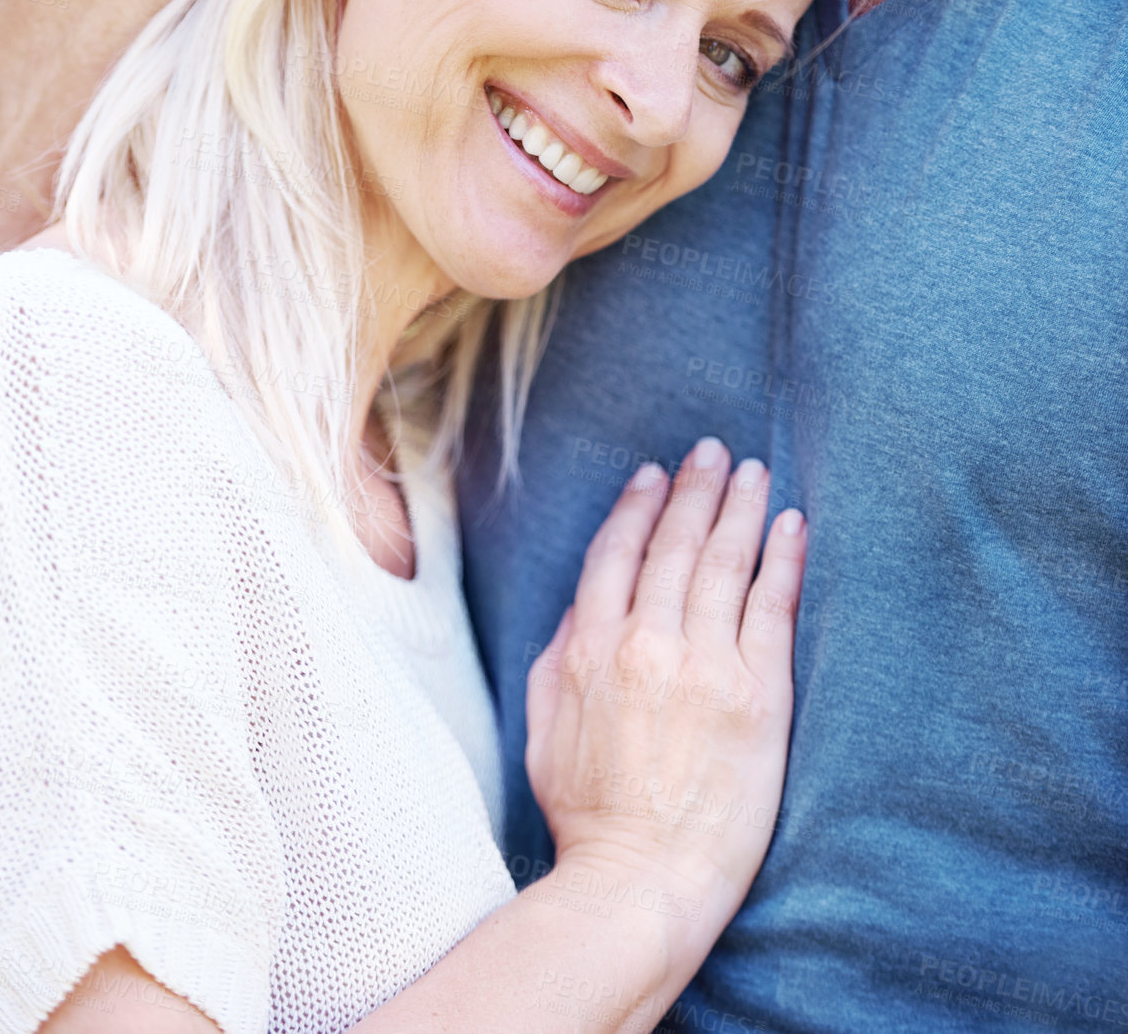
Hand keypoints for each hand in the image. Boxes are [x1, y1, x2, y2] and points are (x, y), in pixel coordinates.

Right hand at [525, 440, 803, 948]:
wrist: (639, 884)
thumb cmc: (588, 820)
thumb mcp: (544, 732)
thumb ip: (556, 661)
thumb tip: (578, 610)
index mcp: (589, 649)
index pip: (616, 554)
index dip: (638, 506)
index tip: (654, 473)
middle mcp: (645, 644)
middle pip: (674, 545)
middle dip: (694, 489)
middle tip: (713, 451)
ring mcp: (704, 666)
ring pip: (723, 562)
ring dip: (740, 508)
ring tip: (755, 472)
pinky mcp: (756, 696)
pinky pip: (772, 608)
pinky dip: (782, 559)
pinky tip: (792, 525)